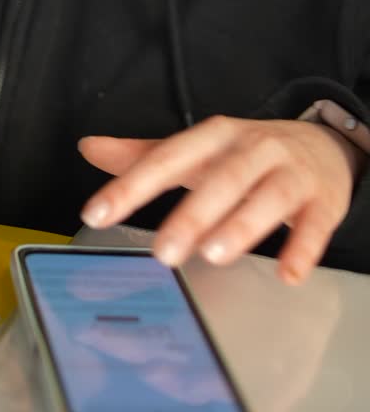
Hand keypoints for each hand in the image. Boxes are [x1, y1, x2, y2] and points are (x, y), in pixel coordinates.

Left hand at [79, 116, 362, 285]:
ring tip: (214, 255)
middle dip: (191, 215)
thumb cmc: (247, 152)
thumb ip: (144, 154)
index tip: (97, 214)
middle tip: (162, 252)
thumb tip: (88, 147)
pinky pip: (313, 224)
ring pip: (266, 197)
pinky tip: (287, 275)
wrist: (323, 144)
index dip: (132, 186)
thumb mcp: (198, 149)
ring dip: (241, 226)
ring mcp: (290, 173)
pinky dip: (302, 248)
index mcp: (215, 136)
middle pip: (221, 179)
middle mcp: (253, 149)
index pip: (167, 158)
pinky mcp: (322, 200)